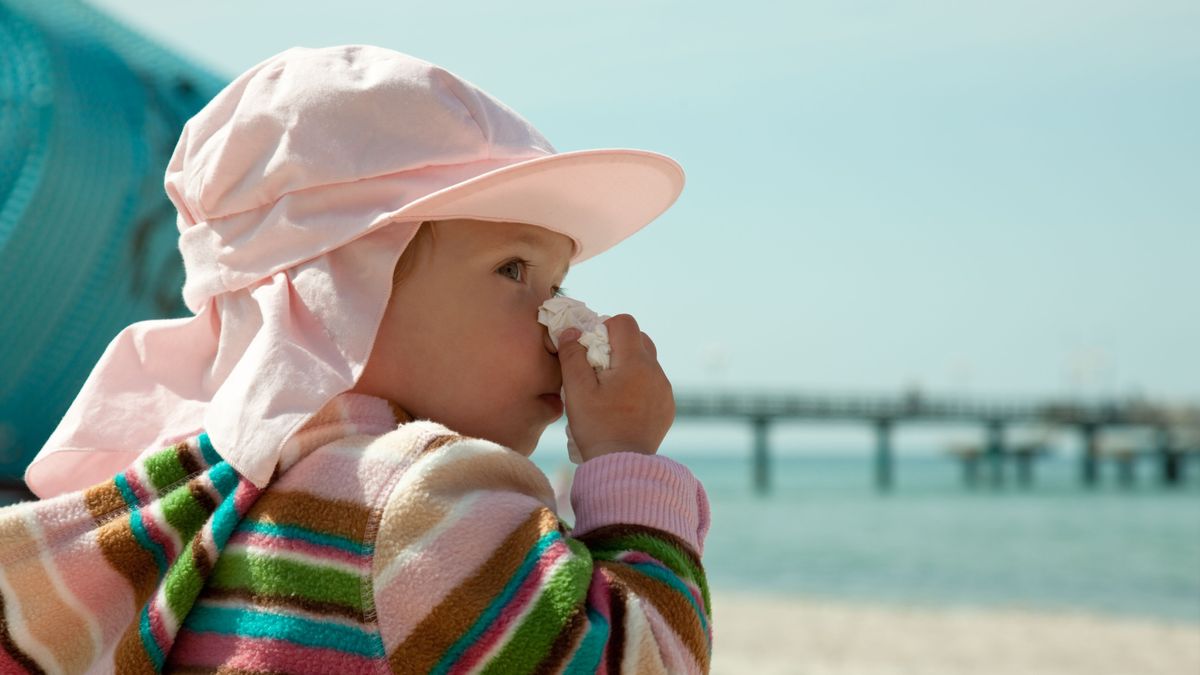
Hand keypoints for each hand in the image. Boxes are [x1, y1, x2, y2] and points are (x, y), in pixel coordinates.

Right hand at [555, 314, 674, 460]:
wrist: (622, 467)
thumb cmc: (596, 427)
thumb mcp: (577, 390)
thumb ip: (572, 355)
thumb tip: (571, 331)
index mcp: (636, 363)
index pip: (625, 323)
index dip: (605, 328)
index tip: (591, 350)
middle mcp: (656, 372)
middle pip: (639, 339)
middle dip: (617, 345)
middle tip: (598, 368)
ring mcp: (665, 391)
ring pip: (647, 362)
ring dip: (628, 366)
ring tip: (609, 390)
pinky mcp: (667, 408)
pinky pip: (653, 384)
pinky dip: (638, 385)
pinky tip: (622, 406)